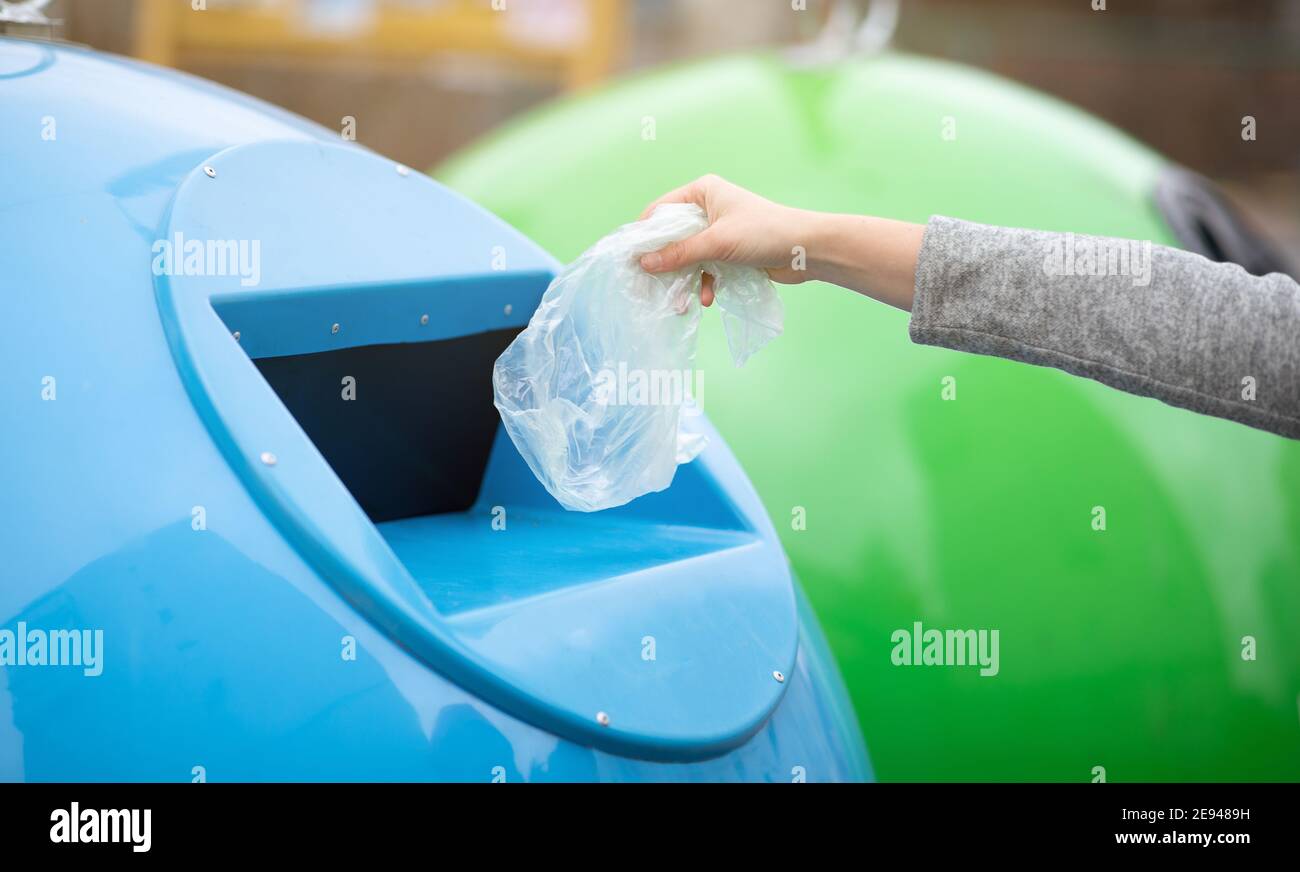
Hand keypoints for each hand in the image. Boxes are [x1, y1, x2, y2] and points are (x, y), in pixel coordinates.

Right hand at [638, 175, 818, 306]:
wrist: (806, 250)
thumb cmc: (764, 233)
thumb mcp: (717, 243)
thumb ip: (680, 254)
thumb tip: (644, 263)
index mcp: (702, 192)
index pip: (661, 210)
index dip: (645, 234)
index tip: (631, 259)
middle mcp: (708, 208)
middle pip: (673, 237)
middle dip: (665, 263)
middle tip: (650, 287)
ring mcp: (718, 232)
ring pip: (689, 256)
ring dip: (685, 280)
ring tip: (679, 303)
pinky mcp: (729, 252)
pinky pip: (706, 268)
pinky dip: (704, 284)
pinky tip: (708, 299)